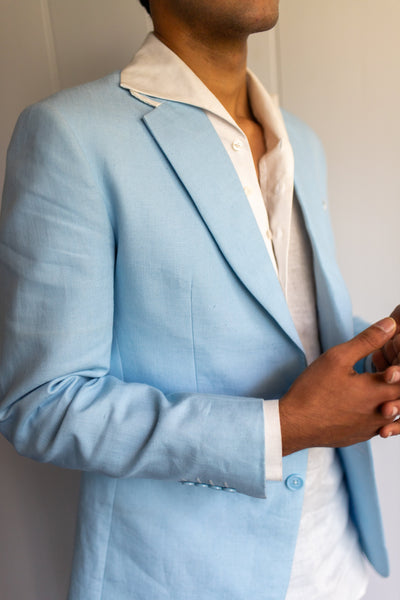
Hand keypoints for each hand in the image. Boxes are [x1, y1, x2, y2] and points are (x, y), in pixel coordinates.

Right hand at [279, 317, 399, 455]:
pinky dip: (379, 412)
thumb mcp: (338, 358)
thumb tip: (390, 325)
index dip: (399, 366)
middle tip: (384, 370)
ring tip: (377, 384)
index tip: (388, 363)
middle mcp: (381, 413)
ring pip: (394, 412)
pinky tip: (364, 402)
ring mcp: (372, 428)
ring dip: (390, 398)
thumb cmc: (313, 391)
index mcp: (379, 391)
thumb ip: (368, 340)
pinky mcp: (361, 436)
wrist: (294, 425)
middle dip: (395, 380)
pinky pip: (380, 424)